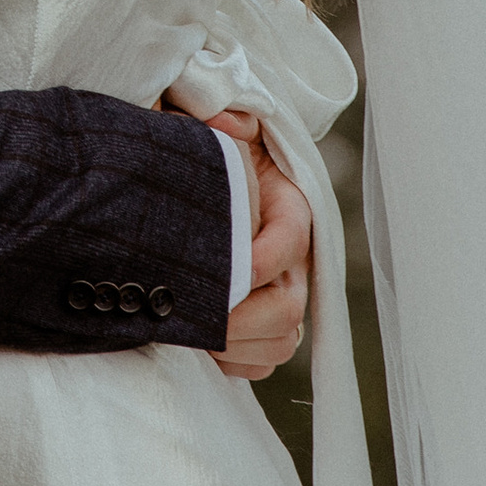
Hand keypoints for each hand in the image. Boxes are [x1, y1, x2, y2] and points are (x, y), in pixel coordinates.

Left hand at [213, 138, 312, 383]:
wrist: (197, 187)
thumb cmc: (205, 154)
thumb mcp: (211, 129)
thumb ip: (221, 121)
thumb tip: (227, 124)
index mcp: (288, 207)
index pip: (289, 240)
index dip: (262, 259)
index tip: (226, 270)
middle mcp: (293, 259)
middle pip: (290, 305)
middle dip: (243, 318)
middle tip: (195, 318)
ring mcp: (282, 293)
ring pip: (283, 340)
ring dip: (239, 346)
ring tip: (193, 336)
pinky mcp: (266, 324)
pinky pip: (265, 361)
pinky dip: (237, 363)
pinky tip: (201, 350)